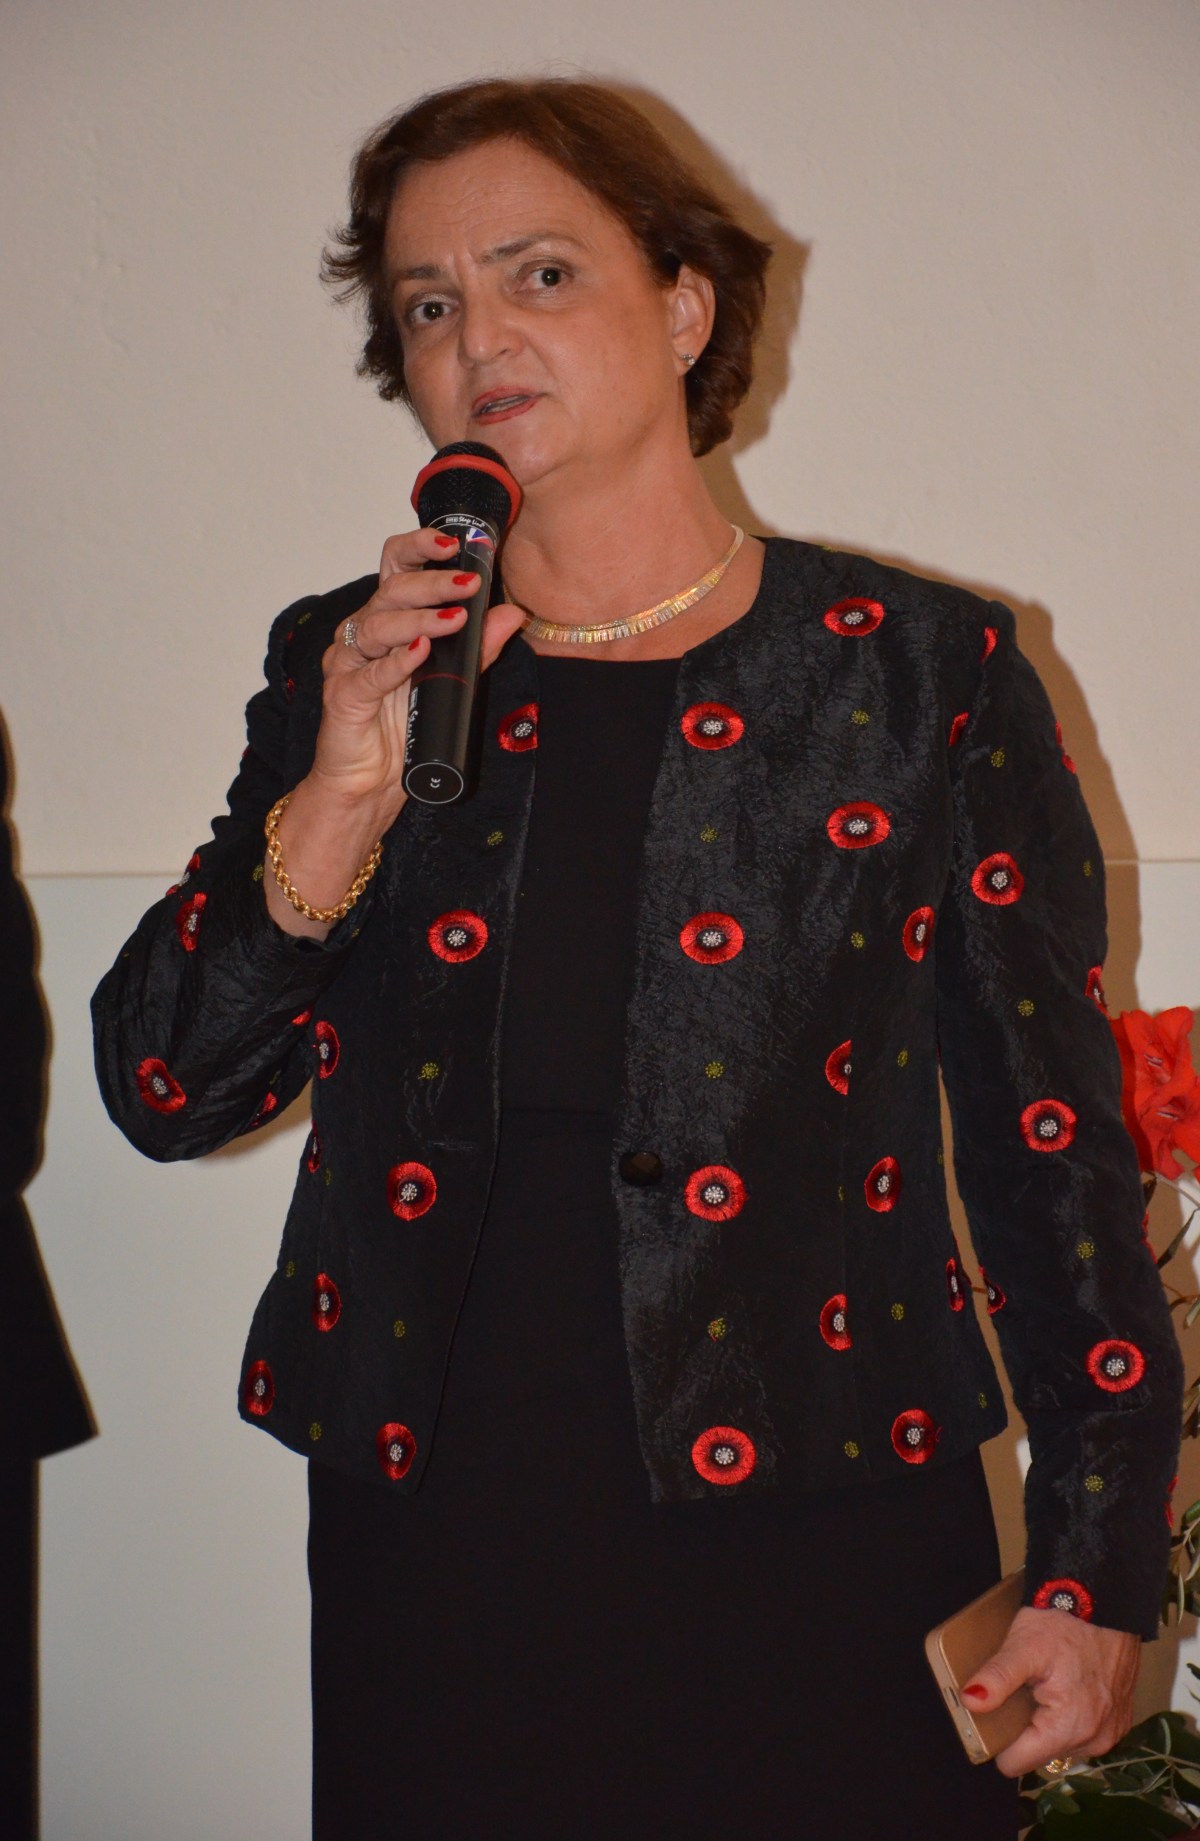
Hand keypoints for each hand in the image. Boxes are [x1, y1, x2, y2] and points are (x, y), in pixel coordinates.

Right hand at [311, 524, 526, 828]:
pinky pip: (370, 674)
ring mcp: (350, 663)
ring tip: (455, 618)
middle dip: (432, 583)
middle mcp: (364, 633)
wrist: (370, 782)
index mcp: (388, 620)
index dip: (418, 546)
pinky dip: (396, 662)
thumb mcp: (451, 681)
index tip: (453, 542)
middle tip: (469, 584)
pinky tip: (418, 652)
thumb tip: (512, 612)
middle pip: (390, 590)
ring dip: (419, 619)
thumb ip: (478, 647)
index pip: (396, 566)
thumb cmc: (403, 727)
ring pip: (378, 626)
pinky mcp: (344, 696)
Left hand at [961, 1603, 1140, 1775]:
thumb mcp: (1023, 1645)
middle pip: (1038, 1753)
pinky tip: (1063, 1686)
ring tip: (1042, 1685)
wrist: (1106, 1601)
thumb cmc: (1066, 1621)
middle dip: (1024, 1727)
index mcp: (1068, 1728)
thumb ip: (996, 1678)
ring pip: (1059, 1744)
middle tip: (1021, 1689)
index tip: (993, 1713)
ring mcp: (1109, 1733)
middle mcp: (1093, 1740)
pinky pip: (1081, 1732)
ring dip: (1047, 1722)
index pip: (1016, 1762)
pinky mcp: (1118, 1722)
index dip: (997, 1740)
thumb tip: (971, 1702)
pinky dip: (1068, 1715)